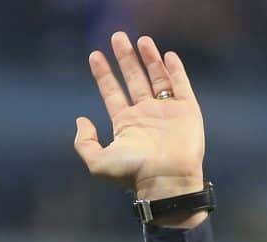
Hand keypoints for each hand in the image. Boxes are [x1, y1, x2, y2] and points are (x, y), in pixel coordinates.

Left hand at [74, 33, 205, 212]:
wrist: (166, 179)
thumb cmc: (132, 173)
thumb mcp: (98, 162)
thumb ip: (84, 142)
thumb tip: (80, 119)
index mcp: (125, 124)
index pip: (111, 92)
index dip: (103, 74)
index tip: (94, 55)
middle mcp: (145, 115)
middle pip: (133, 79)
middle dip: (125, 58)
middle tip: (117, 37)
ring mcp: (166, 111)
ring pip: (156, 78)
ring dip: (148, 58)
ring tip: (141, 39)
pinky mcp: (187, 110)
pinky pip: (181, 85)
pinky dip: (175, 69)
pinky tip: (166, 54)